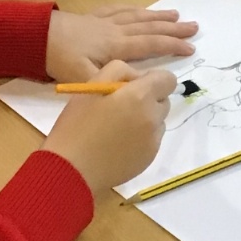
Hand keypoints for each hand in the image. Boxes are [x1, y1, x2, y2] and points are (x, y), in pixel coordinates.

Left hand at [45, 6, 196, 82]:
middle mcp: (115, 30)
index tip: (192, 48)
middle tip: (195, 26)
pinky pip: (119, 10)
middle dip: (173, 28)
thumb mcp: (84, 78)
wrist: (35, 37)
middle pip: (149, 27)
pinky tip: (139, 9)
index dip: (173, 46)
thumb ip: (112, 82)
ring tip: (176, 14)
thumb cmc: (59, 60)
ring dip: (158, 15)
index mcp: (116, 46)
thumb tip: (138, 84)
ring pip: (137, 16)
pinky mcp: (92, 18)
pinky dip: (133, 9)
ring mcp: (104, 21)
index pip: (151, 44)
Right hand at [45, 61, 176, 196]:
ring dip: (145, 119)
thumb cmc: (78, 124)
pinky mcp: (149, 158)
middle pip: (163, 101)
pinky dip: (141, 138)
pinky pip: (152, 140)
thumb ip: (121, 71)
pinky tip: (118, 144)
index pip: (167, 79)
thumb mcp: (92, 84)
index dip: (152, 80)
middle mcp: (153, 118)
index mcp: (140, 96)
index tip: (133, 87)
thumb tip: (139, 78)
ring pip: (158, 121)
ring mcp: (153, 141)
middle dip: (147, 99)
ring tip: (117, 128)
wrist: (73, 169)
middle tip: (121, 107)